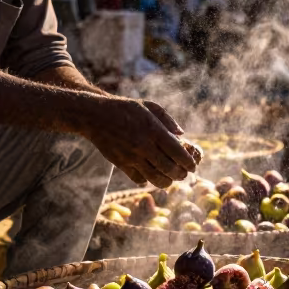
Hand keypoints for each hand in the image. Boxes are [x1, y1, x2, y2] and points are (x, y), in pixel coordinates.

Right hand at [80, 98, 197, 187]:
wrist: (95, 116)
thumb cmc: (125, 108)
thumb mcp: (149, 106)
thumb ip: (167, 120)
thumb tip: (182, 135)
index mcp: (153, 129)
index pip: (178, 152)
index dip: (189, 162)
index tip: (193, 166)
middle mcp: (144, 145)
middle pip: (169, 168)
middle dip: (180, 174)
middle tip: (184, 174)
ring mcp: (131, 156)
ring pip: (155, 178)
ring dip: (166, 181)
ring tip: (170, 179)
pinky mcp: (121, 164)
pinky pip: (139, 179)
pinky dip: (147, 180)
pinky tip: (151, 175)